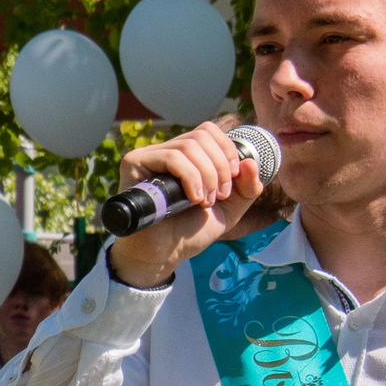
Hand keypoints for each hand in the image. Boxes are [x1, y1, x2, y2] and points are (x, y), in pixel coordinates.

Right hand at [103, 122, 264, 290]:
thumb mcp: (230, 207)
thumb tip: (250, 161)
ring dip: (206, 176)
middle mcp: (166, 151)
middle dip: (219, 166)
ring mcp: (149, 156)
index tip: (231, 180)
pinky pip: (171, 157)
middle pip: (202, 135)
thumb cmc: (191, 231)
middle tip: (218, 196)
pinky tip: (192, 199)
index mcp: (187, 156)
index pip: (208, 130)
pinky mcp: (135, 163)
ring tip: (204, 202)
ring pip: (188, 146)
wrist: (165, 254)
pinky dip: (190, 177)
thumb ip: (247, 186)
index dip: (226, 150)